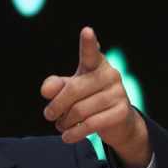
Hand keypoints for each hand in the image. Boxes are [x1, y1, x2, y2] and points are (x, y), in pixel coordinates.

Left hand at [41, 27, 150, 167]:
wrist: (118, 122)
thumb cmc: (89, 100)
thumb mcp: (71, 89)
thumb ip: (56, 86)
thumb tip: (46, 91)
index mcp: (96, 64)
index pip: (90, 53)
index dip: (88, 43)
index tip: (87, 31)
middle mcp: (110, 75)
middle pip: (73, 90)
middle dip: (56, 105)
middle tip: (49, 115)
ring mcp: (118, 93)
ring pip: (80, 110)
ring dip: (64, 122)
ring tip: (61, 126)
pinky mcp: (121, 112)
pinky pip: (90, 124)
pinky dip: (74, 133)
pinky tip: (67, 137)